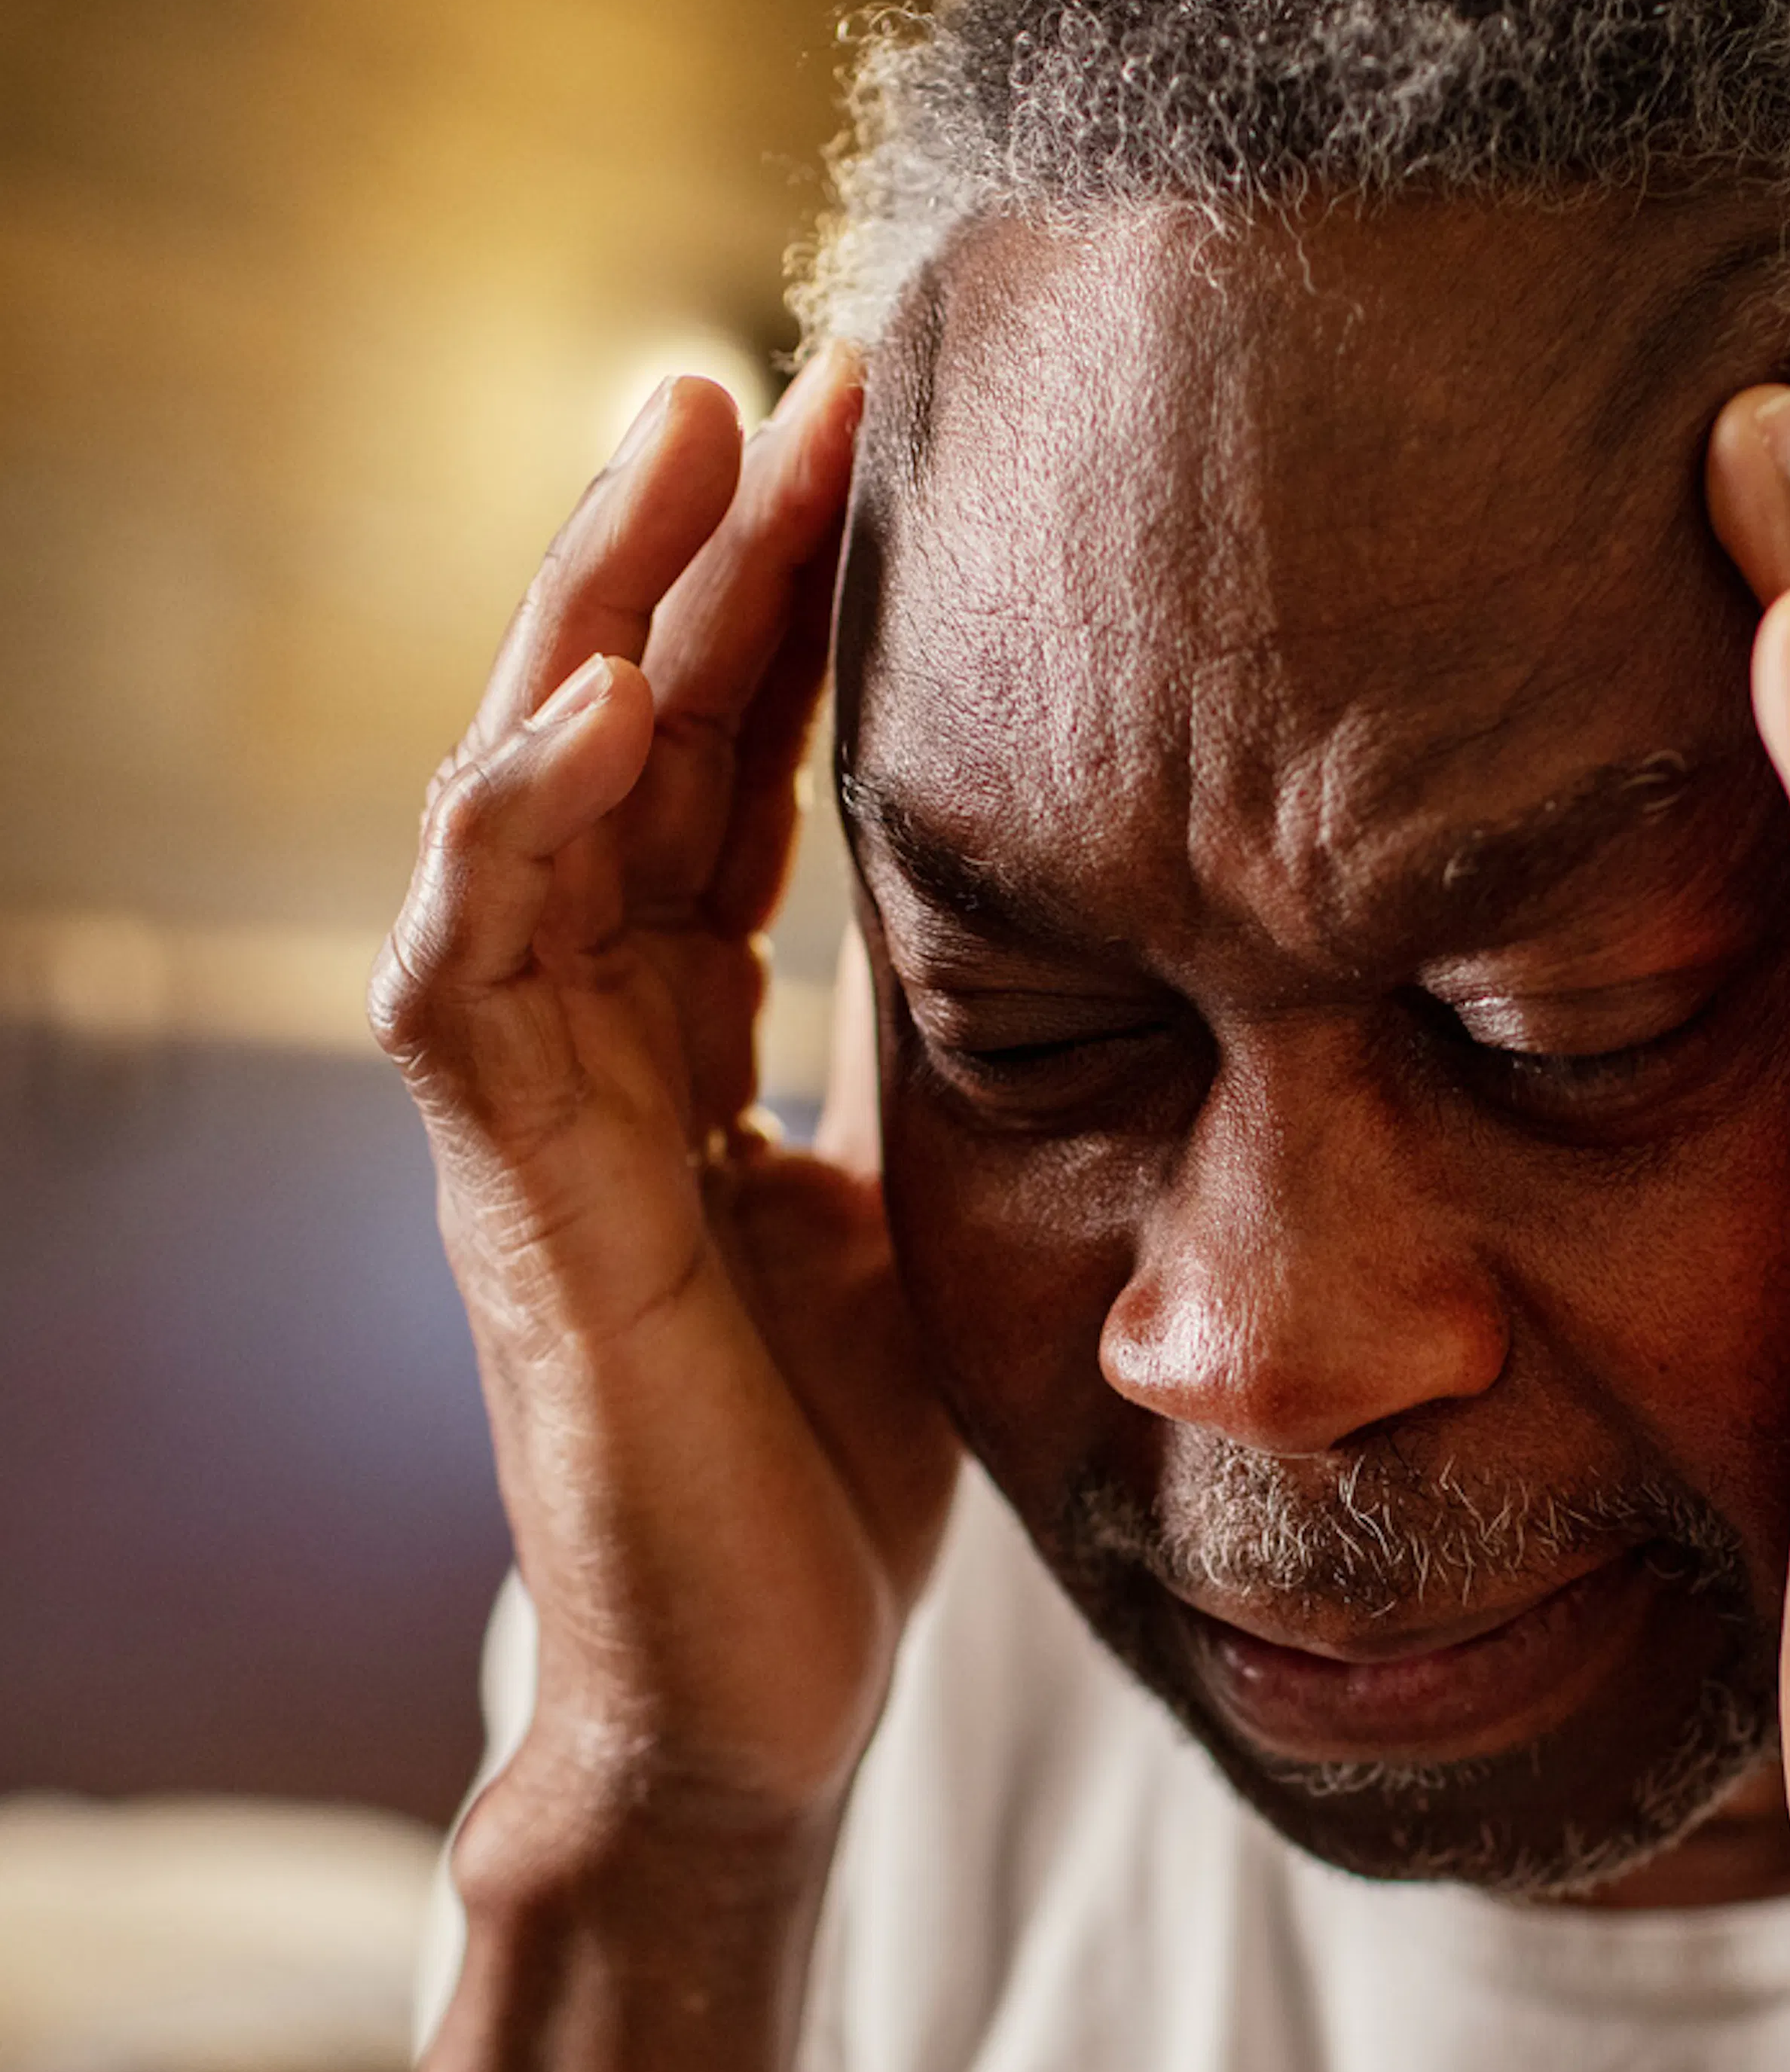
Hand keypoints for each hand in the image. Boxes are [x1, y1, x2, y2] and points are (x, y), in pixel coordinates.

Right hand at [375, 360, 957, 1837]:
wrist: (755, 1699)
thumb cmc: (826, 1474)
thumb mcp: (909, 1215)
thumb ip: (915, 1068)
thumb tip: (1034, 932)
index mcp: (683, 1048)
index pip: (713, 790)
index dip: (774, 628)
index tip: (870, 466)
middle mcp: (590, 1055)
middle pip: (614, 757)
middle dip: (681, 564)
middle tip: (765, 372)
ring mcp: (532, 1127)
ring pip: (517, 815)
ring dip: (587, 623)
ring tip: (672, 445)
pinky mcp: (515, 1214)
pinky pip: (473, 981)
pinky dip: (517, 832)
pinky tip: (597, 699)